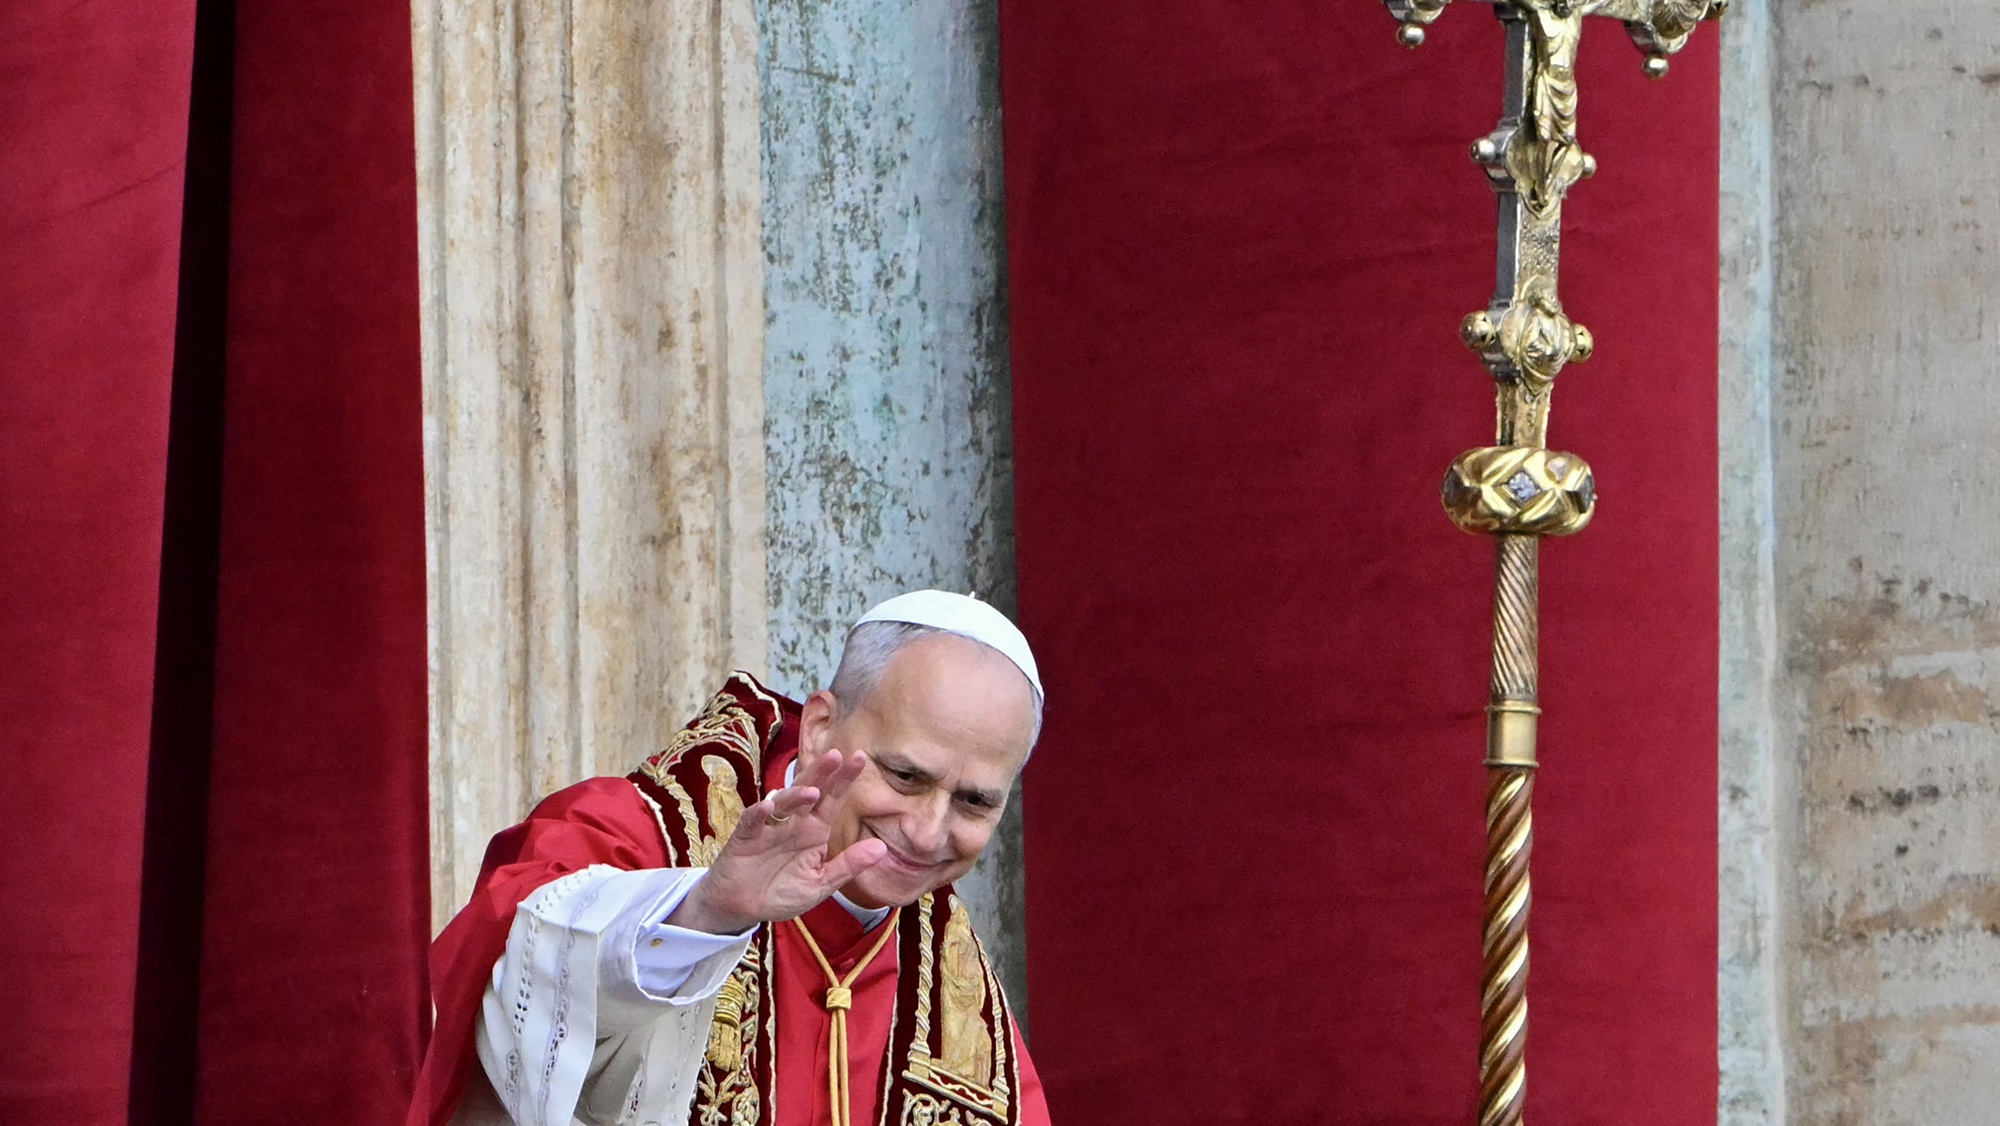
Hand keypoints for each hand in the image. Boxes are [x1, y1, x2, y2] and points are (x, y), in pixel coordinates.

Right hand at [667, 749, 888, 934]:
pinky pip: (752, 821)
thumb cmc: (781, 892)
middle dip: (822, 773)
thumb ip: (848, 865)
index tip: (860, 757)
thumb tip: (882, 848)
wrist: (742, 908)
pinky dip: (759, 813)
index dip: (844, 778)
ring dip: (796, 795)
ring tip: (812, 791)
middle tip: (837, 755)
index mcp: (814, 830)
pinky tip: (768, 806)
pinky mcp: (745, 838)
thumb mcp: (820, 883)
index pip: (832, 798)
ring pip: (783, 802)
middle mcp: (793, 823)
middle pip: (809, 790)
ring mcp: (769, 827)